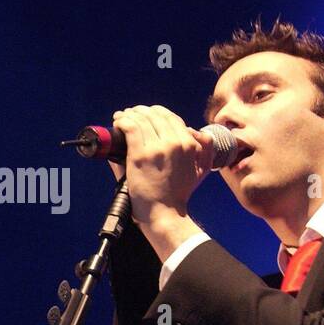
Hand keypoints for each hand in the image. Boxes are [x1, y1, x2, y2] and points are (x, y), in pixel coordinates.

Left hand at [110, 105, 214, 227]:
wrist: (165, 213)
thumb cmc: (180, 193)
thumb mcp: (202, 169)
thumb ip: (205, 149)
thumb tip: (195, 131)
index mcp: (189, 144)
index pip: (172, 117)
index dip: (157, 112)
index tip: (147, 114)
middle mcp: (175, 142)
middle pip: (155, 115)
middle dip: (141, 111)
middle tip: (131, 113)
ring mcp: (157, 148)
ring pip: (141, 119)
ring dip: (129, 114)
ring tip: (121, 117)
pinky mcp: (140, 155)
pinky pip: (131, 128)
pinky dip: (122, 121)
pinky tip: (118, 122)